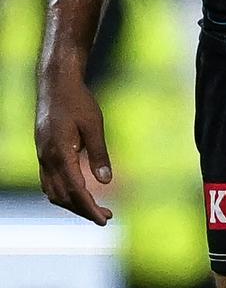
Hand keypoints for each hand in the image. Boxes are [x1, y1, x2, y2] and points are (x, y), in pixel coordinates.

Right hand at [35, 74, 112, 224]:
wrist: (56, 83)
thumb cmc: (77, 100)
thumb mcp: (94, 124)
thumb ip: (99, 153)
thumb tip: (106, 181)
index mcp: (60, 153)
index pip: (75, 191)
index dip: (90, 208)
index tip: (104, 219)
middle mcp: (47, 159)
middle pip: (63, 196)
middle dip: (83, 210)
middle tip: (105, 216)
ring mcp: (42, 156)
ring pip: (53, 192)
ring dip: (72, 204)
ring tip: (93, 207)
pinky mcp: (43, 152)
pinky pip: (49, 182)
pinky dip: (62, 192)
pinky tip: (77, 191)